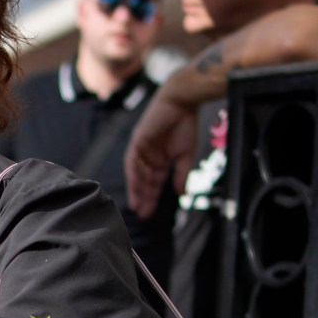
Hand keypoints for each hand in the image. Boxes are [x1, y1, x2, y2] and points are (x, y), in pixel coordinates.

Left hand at [123, 94, 196, 217]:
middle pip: (143, 181)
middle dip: (143, 197)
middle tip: (142, 214)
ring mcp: (142, 149)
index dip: (151, 198)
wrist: (181, 103)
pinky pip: (132, 160)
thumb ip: (181, 175)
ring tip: (137, 205)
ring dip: (136, 189)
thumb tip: (181, 195)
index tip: (149, 213)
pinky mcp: (137, 141)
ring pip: (136, 173)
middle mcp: (149, 156)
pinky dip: (133, 173)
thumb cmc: (185, 125)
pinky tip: (135, 186)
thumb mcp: (185, 155)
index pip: (154, 183)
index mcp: (160, 160)